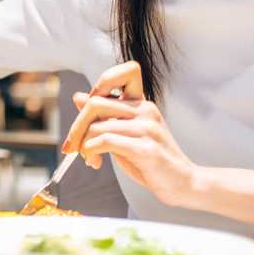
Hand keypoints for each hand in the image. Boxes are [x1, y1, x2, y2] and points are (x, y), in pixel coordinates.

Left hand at [61, 61, 196, 206]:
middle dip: (76, 127)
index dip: (102, 83)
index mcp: (141, 103)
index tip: (89, 110)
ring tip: (88, 158)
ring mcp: (148, 128)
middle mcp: (145, 110)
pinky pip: (106, 141)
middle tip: (71, 147)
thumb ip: (105, 117)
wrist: (182, 184)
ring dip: (83, 145)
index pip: (127, 71)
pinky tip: (94, 161)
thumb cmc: (149, 160)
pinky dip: (91, 151)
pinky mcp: (146, 148)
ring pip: (97, 126)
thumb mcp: (124, 134)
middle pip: (95, 103)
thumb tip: (78, 97)